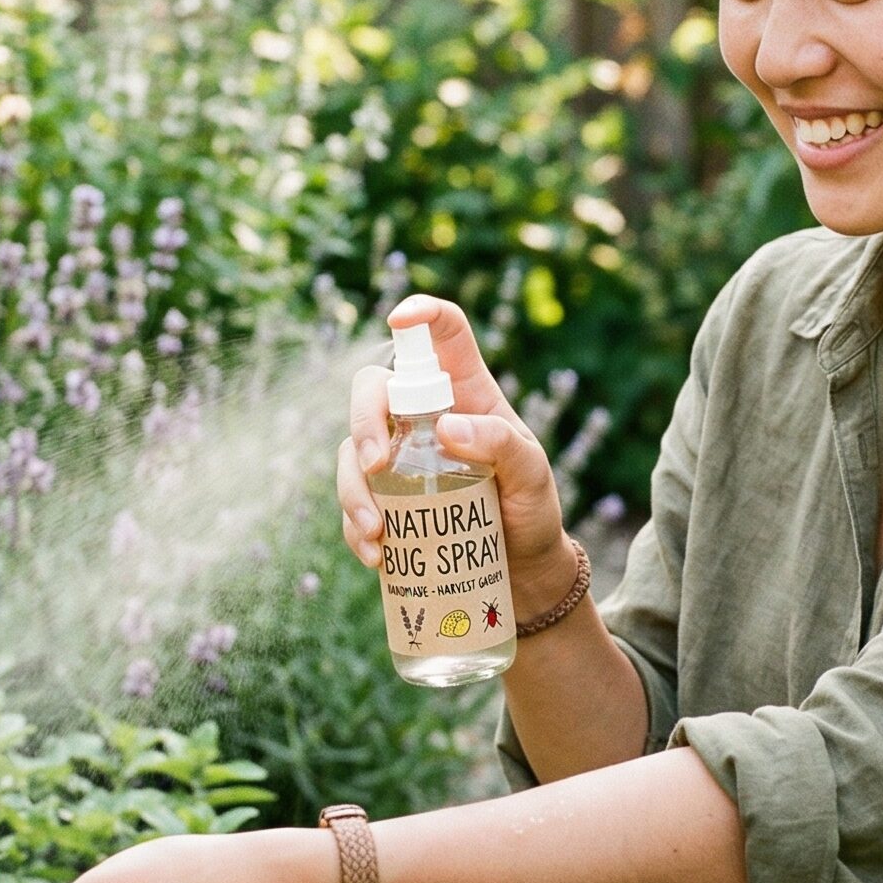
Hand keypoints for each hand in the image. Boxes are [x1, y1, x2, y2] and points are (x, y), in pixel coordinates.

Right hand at [335, 293, 566, 581]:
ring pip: (351, 448)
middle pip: (373, 389)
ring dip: (353, 487)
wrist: (521, 568)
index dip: (422, 314)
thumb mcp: (532, 473)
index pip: (443, 336)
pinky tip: (376, 554)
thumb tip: (447, 428)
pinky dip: (355, 526)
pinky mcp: (384, 498)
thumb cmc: (531, 507)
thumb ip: (500, 444)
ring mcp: (399, 456)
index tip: (400, 318)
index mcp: (466, 391)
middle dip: (363, 420)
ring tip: (377, 531)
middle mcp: (424, 416)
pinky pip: (352, 500)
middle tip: (375, 464)